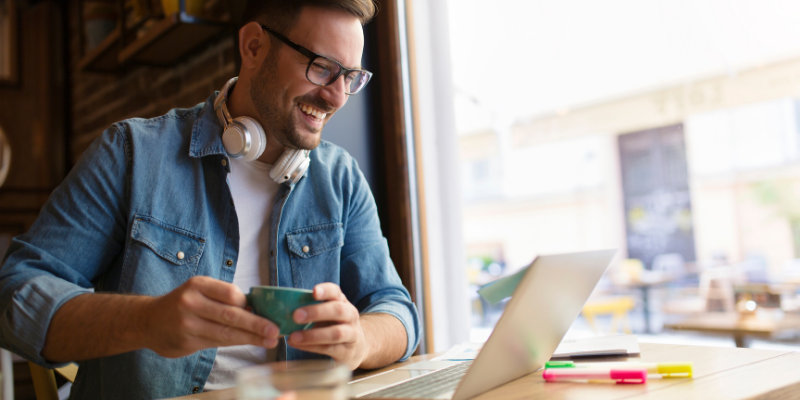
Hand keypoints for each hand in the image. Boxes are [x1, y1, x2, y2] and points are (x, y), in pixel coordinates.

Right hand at [143, 276, 279, 357]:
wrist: (148, 321)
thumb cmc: (183, 303)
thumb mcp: (200, 291)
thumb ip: (223, 298)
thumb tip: (256, 308)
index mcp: (198, 285)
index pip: (231, 293)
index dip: (250, 303)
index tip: (267, 310)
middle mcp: (191, 302)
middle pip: (231, 315)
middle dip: (257, 324)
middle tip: (275, 330)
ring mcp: (187, 324)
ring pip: (226, 332)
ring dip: (251, 337)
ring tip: (269, 340)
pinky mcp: (187, 342)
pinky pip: (218, 343)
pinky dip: (236, 342)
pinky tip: (250, 342)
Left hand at [287, 283, 367, 369]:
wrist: (357, 347)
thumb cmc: (334, 326)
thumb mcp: (328, 314)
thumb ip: (310, 308)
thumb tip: (281, 308)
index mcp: (342, 302)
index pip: (336, 292)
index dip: (326, 291)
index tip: (314, 292)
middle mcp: (350, 316)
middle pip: (338, 311)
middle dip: (316, 312)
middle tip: (296, 316)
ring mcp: (351, 334)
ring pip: (336, 333)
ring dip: (312, 335)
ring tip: (293, 337)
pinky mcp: (347, 352)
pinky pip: (330, 349)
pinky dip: (312, 347)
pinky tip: (298, 345)